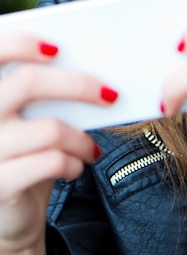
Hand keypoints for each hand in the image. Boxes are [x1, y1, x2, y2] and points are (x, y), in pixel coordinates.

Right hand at [0, 34, 112, 254]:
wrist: (7, 211)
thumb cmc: (23, 151)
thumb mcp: (27, 118)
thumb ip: (42, 92)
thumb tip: (94, 67)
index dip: (20, 43)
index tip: (56, 49)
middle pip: (28, 82)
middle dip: (78, 84)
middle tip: (109, 95)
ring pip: (50, 128)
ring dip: (82, 138)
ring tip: (90, 147)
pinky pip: (52, 162)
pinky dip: (74, 162)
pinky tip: (77, 165)